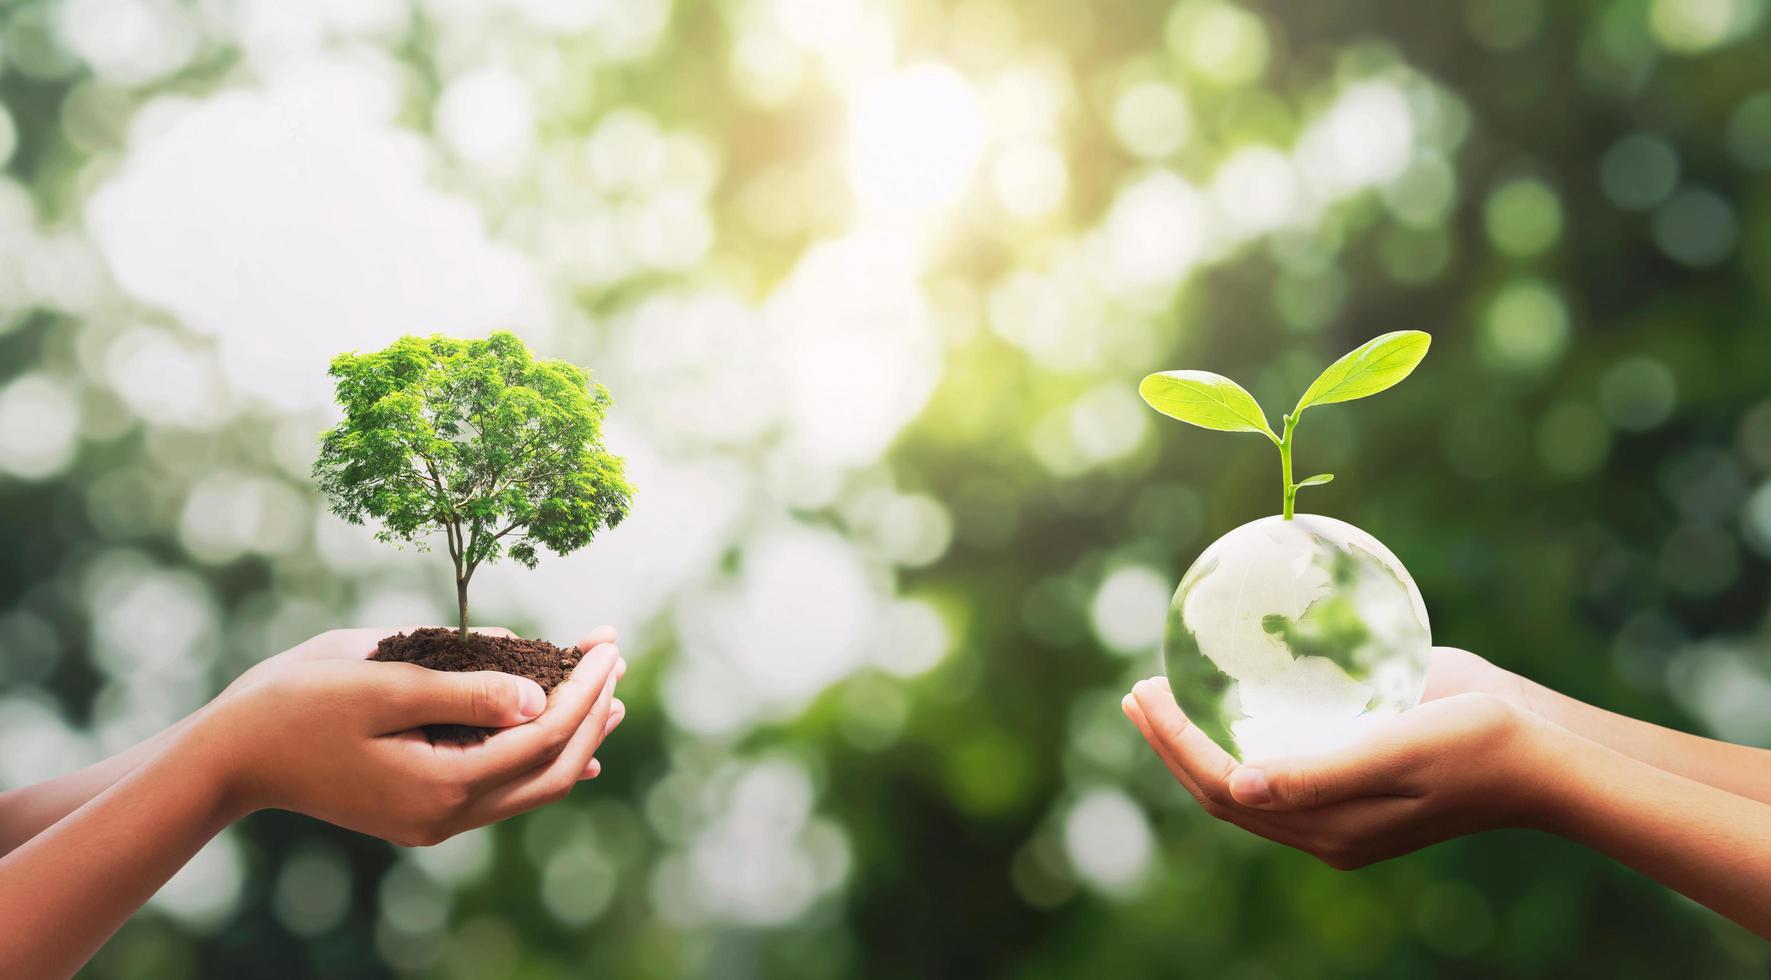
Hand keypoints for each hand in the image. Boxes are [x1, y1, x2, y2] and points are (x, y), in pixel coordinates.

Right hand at [195, 626, 627, 845]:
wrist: (232, 755)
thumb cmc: (298, 704)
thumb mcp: (384, 683)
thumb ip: (465, 691)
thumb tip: (538, 697)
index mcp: (442, 784)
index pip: (543, 736)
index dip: (584, 689)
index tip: (608, 644)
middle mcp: (447, 814)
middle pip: (551, 768)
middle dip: (591, 711)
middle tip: (615, 658)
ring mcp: (435, 819)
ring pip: (531, 784)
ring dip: (574, 736)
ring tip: (609, 695)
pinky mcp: (422, 808)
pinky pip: (501, 790)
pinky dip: (539, 759)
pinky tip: (564, 740)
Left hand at [1123, 676, 1554, 868]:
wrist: (1547, 759)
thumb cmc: (1480, 742)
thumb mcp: (1399, 748)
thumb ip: (1320, 772)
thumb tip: (1237, 786)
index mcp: (1329, 824)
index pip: (1221, 786)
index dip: (1174, 742)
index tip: (1143, 692)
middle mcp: (1325, 828)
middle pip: (1221, 791)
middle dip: (1170, 744)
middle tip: (1134, 692)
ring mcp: (1340, 817)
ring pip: (1242, 789)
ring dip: (1196, 746)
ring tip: (1161, 701)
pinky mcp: (1357, 795)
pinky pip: (1276, 777)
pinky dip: (1237, 747)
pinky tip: (1227, 714)